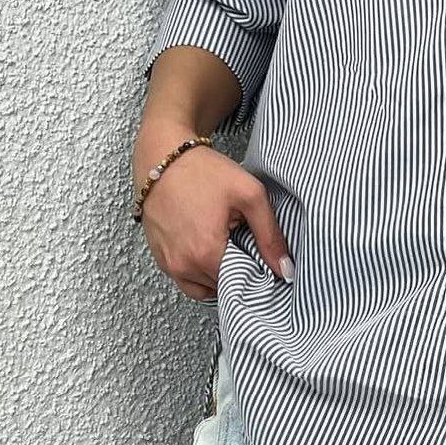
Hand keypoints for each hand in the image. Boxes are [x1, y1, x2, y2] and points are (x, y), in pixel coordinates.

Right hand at [134, 128, 294, 302]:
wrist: (162, 156)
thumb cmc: (203, 171)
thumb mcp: (249, 195)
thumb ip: (271, 235)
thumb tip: (286, 270)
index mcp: (206, 253)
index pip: (242, 285)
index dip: (257, 273)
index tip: (261, 255)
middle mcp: (182, 265)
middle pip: (223, 287)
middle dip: (238, 273)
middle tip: (245, 244)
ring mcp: (167, 264)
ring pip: (204, 288)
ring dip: (219, 274)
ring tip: (227, 246)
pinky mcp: (159, 258)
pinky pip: (186, 279)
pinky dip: (200, 271)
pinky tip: (210, 247)